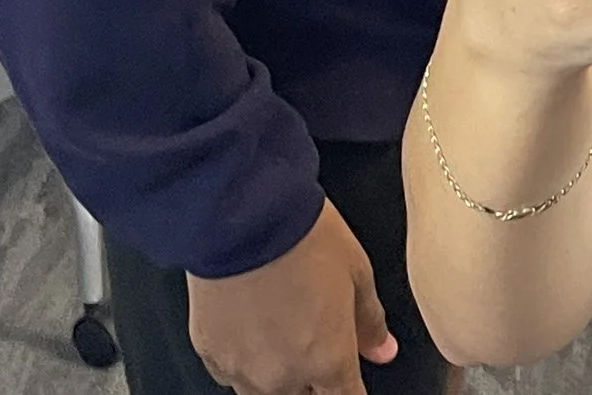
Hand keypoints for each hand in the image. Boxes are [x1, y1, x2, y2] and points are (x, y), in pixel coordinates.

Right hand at [187, 200, 395, 394]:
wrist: (241, 215)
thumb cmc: (302, 237)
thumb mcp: (356, 272)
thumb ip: (370, 321)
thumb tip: (383, 349)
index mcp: (328, 361)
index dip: (350, 390)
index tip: (349, 380)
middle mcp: (283, 377)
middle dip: (313, 382)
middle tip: (314, 345)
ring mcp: (241, 370)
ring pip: (264, 393)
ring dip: (278, 376)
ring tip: (281, 334)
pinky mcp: (209, 353)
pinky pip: (230, 374)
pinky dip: (243, 360)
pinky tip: (250, 330)